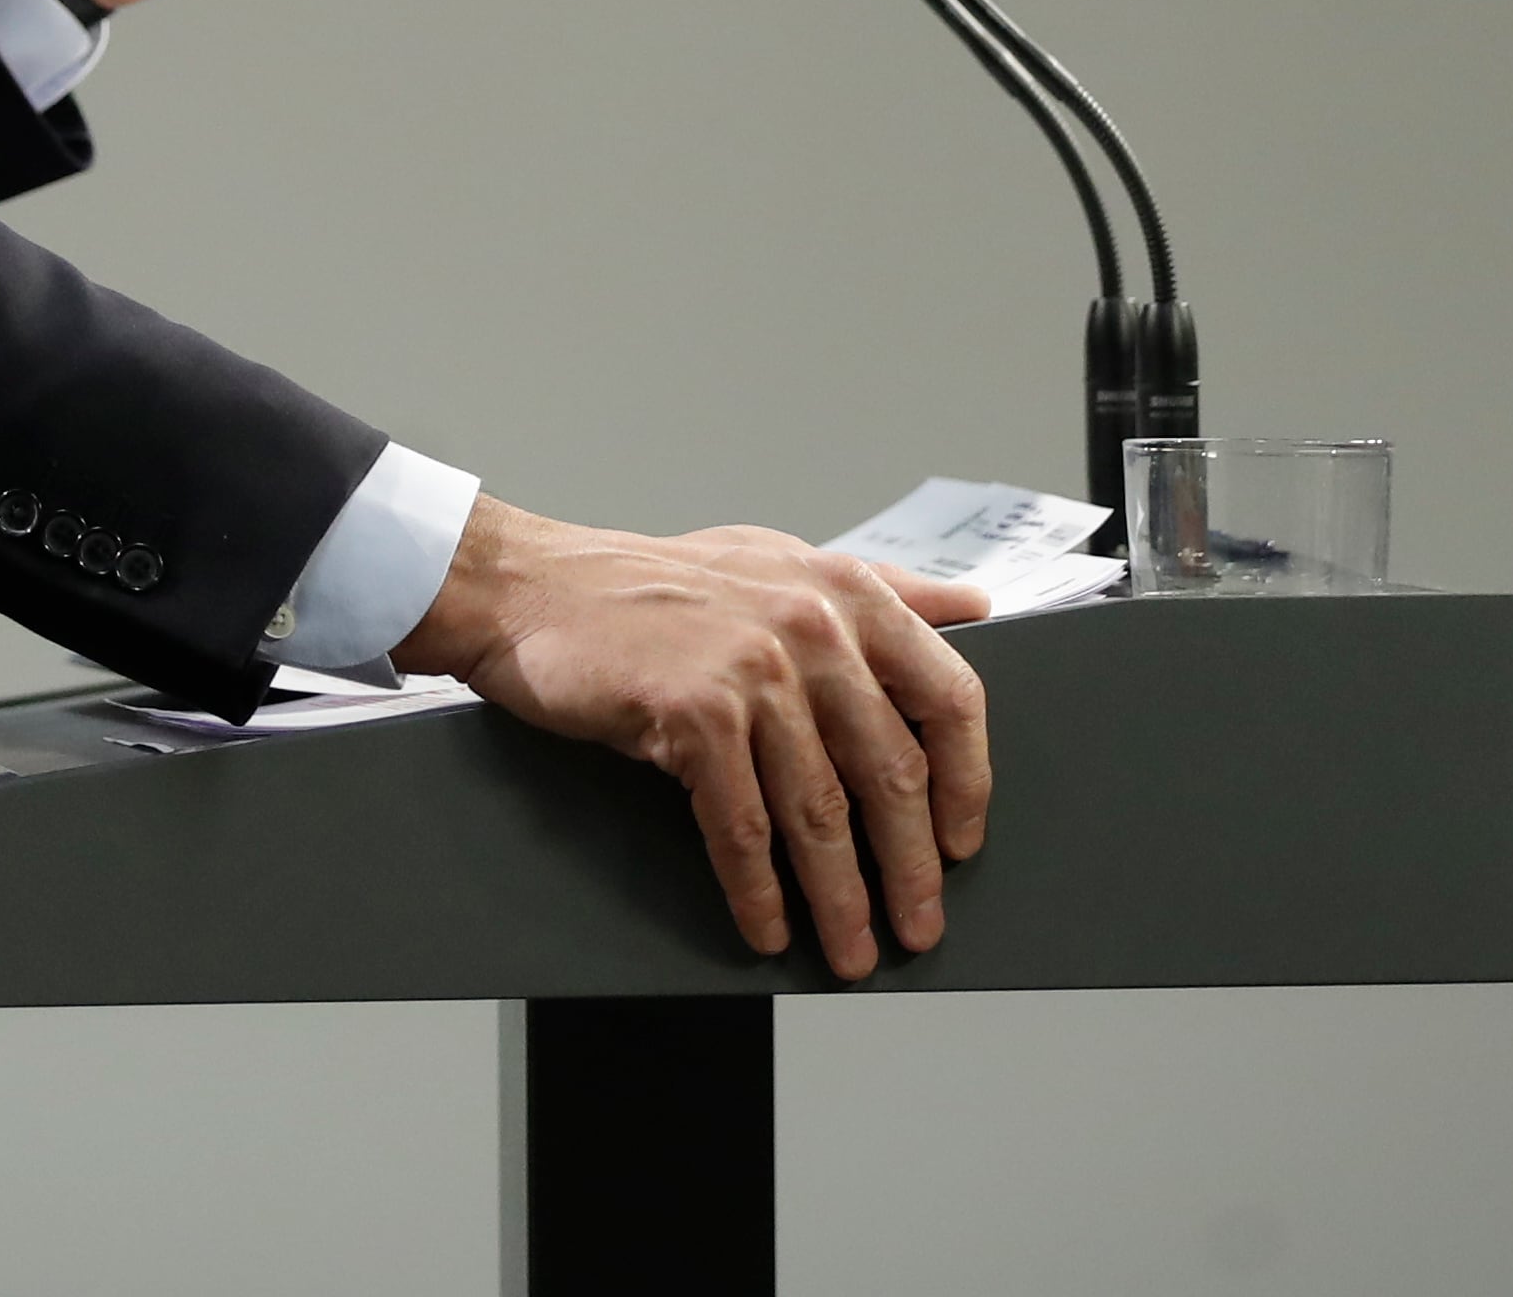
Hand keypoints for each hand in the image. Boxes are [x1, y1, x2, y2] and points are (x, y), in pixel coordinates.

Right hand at [402, 496, 994, 982]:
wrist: (538, 588)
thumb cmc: (656, 583)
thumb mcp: (784, 561)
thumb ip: (883, 589)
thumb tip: (974, 608)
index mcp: (848, 593)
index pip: (948, 695)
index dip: (966, 782)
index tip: (963, 841)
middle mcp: (813, 627)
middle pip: (891, 772)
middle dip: (912, 866)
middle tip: (920, 925)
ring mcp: (753, 671)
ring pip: (820, 813)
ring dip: (841, 898)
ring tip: (853, 950)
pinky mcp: (694, 714)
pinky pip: (742, 827)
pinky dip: (759, 891)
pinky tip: (769, 929)